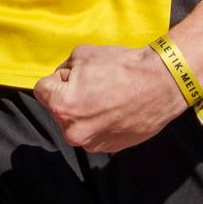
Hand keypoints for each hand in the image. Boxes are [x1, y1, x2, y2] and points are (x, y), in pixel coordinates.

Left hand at [32, 43, 183, 152]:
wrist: (161, 84)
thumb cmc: (122, 67)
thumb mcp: (82, 55)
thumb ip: (63, 70)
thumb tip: (60, 80)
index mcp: (62, 106)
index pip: (41, 90)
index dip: (58, 79)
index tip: (76, 75)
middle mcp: (73, 131)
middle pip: (58, 108)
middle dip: (70, 95)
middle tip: (95, 84)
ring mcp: (91, 142)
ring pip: (76, 121)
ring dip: (84, 111)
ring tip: (108, 96)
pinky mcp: (108, 148)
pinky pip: (93, 131)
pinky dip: (99, 122)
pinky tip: (116, 109)